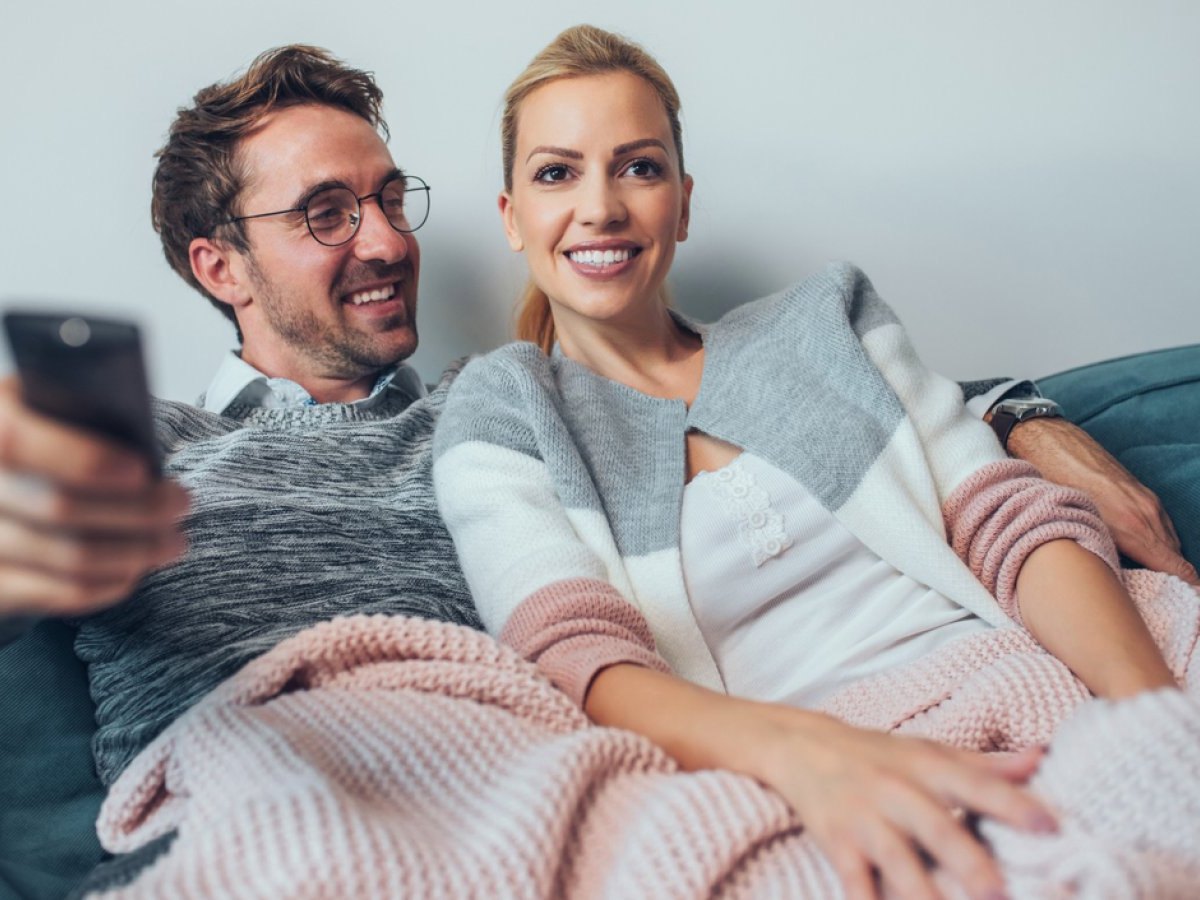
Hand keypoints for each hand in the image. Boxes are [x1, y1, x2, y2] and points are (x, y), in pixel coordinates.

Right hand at [0, 376, 188, 617]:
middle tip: (181, 503)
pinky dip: (108, 584)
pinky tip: (136, 570)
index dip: (83, 459)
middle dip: (137, 509)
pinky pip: (57, 594)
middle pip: (58, 507)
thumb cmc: (46, 442)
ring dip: (136, 552)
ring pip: (68, 557)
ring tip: (173, 542)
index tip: (141, 469)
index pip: (17, 443)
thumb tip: (141, 452)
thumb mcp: (52, 412)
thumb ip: (82, 419)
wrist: (10, 484)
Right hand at [755, 709, 1052, 899]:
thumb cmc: (879, 754)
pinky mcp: (836, 844)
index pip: (976, 784)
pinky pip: (854, 882)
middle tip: (1002, 894)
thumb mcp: (929, 750)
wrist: (802, 747)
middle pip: (936, 827)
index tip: (1051, 826)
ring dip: (924, 894)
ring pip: (897, 861)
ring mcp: (864, 819)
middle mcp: (897, 791)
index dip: (1013, 804)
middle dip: (969, 862)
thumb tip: (1042, 757)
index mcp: (927, 767)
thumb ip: (986, 765)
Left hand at [1006, 417, 1198, 585]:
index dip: (1186, 589)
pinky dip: (1157, 544)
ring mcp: (1148, 502)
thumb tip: (1104, 585)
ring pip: (1169, 543)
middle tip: (1160, 600)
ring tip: (1151, 583)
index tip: (1188, 606)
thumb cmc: (1054, 489)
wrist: (1053, 446)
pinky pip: (1161, 527)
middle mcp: (1147, 515)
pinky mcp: (1143, 494)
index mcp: (1132, 529)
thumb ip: (1094, 557)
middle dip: (1172, 582)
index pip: (1177, 568)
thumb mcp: (1070, 529)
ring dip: (1165, 563)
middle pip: (1175, 560)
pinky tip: (1141, 554)